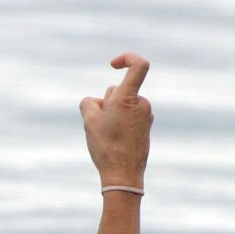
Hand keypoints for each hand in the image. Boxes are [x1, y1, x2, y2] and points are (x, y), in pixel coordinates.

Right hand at [79, 53, 152, 188]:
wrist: (123, 175)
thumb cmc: (106, 147)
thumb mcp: (89, 121)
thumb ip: (89, 103)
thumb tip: (96, 102)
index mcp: (128, 98)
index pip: (138, 65)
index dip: (126, 58)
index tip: (113, 65)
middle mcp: (141, 104)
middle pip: (119, 91)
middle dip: (106, 101)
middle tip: (99, 123)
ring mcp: (146, 116)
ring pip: (123, 105)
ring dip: (112, 114)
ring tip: (107, 135)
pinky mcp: (146, 127)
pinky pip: (129, 117)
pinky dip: (120, 123)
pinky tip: (114, 141)